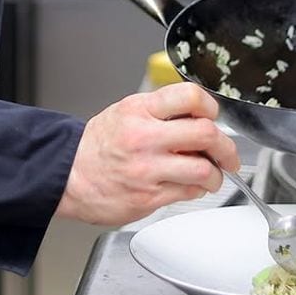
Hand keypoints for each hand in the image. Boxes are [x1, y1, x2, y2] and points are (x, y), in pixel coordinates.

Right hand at [55, 83, 240, 225]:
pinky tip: (189, 185)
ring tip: (210, 174)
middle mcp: (144, 137)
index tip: (213, 116)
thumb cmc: (98, 145)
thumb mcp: (126, 111)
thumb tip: (199, 116)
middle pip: (205, 133)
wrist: (69, 175)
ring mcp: (147, 169)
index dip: (210, 107)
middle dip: (225, 146)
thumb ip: (161, 111)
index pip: (190, 97)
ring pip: (203, 169)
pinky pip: (188, 192)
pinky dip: (196, 189)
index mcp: (139, 110)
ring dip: (215, 174)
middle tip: (227, 153)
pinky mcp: (149, 197)